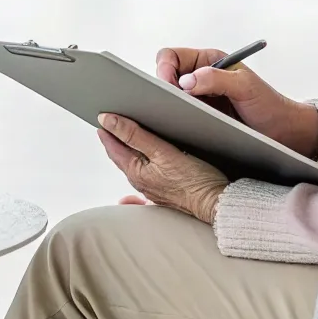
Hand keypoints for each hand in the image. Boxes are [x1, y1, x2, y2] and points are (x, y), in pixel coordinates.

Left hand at [96, 113, 227, 222]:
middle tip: (110, 121)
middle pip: (122, 155)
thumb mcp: (162, 152)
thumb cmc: (194, 181)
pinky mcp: (165, 190)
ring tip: (125, 134)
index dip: (107, 129)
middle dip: (115, 138)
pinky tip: (141, 166)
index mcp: (135, 172)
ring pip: (134, 164)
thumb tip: (108, 121)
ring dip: (128, 148)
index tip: (101, 115)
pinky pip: (147, 175)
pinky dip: (141, 164)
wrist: (216, 204)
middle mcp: (140, 182)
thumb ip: (135, 135)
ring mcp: (152, 188)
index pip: (113, 146)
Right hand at [155, 47, 317, 156]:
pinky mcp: (200, 117)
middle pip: (166, 76)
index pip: (172, 56)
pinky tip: (181, 128)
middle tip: (168, 105)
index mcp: (209, 61)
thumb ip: (216, 79)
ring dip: (168, 105)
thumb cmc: (270, 106)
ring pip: (170, 98)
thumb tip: (185, 82)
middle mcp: (201, 76)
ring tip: (174, 116)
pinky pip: (178, 115)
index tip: (167, 86)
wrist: (284, 133)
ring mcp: (200, 98)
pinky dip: (175, 119)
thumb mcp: (246, 87)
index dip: (164, 68)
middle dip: (162, 88)